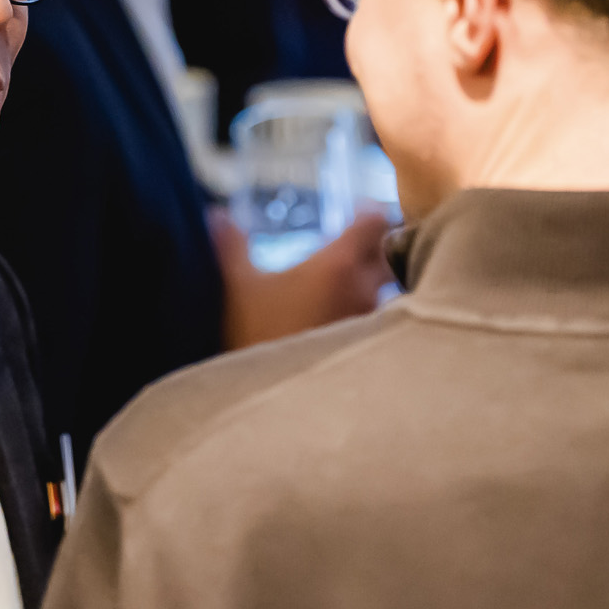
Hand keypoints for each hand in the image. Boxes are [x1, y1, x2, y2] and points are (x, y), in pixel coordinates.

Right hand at [211, 207, 394, 351]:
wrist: (266, 398)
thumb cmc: (254, 338)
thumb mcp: (237, 286)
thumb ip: (230, 244)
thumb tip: (216, 214)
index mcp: (338, 266)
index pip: (376, 221)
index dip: (371, 211)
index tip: (361, 211)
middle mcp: (364, 291)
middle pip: (392, 252)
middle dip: (381, 241)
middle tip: (363, 242)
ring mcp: (371, 322)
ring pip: (391, 288)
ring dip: (379, 278)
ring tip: (357, 279)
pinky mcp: (370, 350)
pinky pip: (381, 318)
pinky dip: (374, 309)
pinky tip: (350, 315)